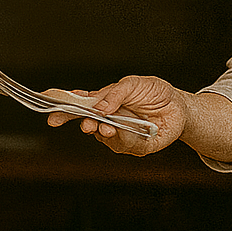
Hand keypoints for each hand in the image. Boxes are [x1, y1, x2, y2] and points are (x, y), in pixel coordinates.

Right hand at [45, 75, 185, 155]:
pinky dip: (124, 138)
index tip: (52, 114)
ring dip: (104, 132)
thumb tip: (98, 108)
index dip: (63, 109)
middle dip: (83, 124)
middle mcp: (108, 120)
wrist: (179, 106)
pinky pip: (124, 145)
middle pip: (87, 124)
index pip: (79, 106)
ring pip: (104, 138)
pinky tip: (128, 131)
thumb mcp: (133, 84)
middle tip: (86, 124)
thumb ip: (114, 93)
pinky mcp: (134, 147)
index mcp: (104, 103)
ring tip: (109, 127)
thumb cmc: (154, 92)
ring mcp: (119, 134)